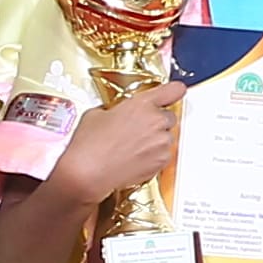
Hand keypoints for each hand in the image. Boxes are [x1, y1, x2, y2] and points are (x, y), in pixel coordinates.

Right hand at [56, 82, 183, 212]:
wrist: (88, 172)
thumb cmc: (90, 144)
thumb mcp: (97, 114)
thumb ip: (115, 109)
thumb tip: (116, 114)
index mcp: (142, 104)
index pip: (173, 90)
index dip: (174, 91)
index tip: (173, 92)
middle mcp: (156, 121)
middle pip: (169, 117)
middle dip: (157, 121)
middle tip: (138, 129)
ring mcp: (161, 143)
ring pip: (167, 137)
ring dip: (155, 139)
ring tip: (132, 147)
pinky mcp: (161, 162)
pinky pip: (163, 155)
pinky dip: (154, 156)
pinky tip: (134, 158)